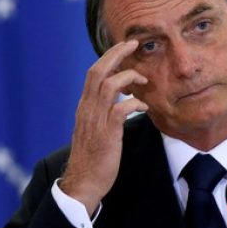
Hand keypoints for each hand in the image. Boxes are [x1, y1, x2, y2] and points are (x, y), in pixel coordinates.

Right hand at [60, 40, 147, 214]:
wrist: (83, 183)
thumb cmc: (92, 158)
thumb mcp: (95, 129)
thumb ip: (103, 113)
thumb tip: (119, 102)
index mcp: (85, 106)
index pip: (94, 73)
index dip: (109, 57)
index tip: (124, 47)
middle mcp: (87, 109)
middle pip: (98, 71)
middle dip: (116, 54)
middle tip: (133, 44)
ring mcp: (95, 121)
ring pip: (108, 85)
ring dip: (128, 77)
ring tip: (144, 79)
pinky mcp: (106, 134)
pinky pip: (120, 109)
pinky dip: (134, 103)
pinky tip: (144, 107)